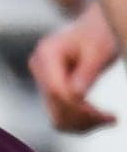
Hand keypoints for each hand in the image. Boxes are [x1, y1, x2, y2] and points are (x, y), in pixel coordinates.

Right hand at [30, 3, 119, 132]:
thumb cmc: (101, 34)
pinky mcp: (49, 90)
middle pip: (55, 105)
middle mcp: (39, 66)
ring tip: (109, 119)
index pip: (56, 90)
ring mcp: (41, 79)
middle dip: (84, 117)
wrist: (95, 27)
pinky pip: (60, 115)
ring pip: (56, 116)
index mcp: (47, 52)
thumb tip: (76, 96)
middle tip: (113, 119)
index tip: (107, 115)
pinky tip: (101, 118)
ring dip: (83, 124)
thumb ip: (87, 72)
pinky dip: (81, 122)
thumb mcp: (100, 51)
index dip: (79, 107)